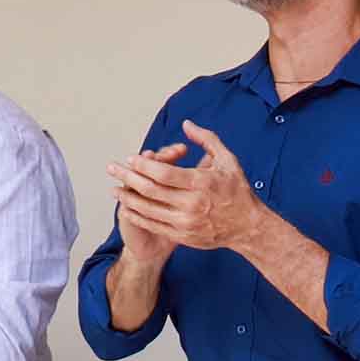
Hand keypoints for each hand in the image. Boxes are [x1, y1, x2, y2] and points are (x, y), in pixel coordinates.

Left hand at [112, 123, 263, 254]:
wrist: (247, 227)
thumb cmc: (237, 190)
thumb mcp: (228, 160)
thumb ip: (207, 140)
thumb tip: (186, 124)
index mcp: (202, 183)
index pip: (164, 173)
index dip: (144, 165)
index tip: (131, 158)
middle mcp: (192, 204)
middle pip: (151, 190)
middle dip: (127, 177)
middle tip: (112, 168)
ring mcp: (186, 222)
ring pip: (148, 209)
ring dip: (127, 198)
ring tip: (114, 189)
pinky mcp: (183, 236)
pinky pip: (154, 225)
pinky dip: (138, 216)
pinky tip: (127, 208)